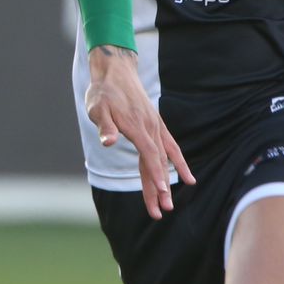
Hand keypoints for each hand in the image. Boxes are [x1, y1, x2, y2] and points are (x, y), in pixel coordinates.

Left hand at [85, 45, 193, 218]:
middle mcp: (150, 128)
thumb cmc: (103, 92)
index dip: (155, 175)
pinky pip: (171, 147)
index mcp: (137, 126)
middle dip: (159, 188)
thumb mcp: (97, 108)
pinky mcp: (156, 126)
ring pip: (164, 159)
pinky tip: (186, 177)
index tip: (162, 194)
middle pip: (157, 162)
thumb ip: (105, 126)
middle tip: (162, 211)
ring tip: (169, 205)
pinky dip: (179, 162)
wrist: (116, 72)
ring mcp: (155, 127)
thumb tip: (108, 142)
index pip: (149, 155)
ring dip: (167, 181)